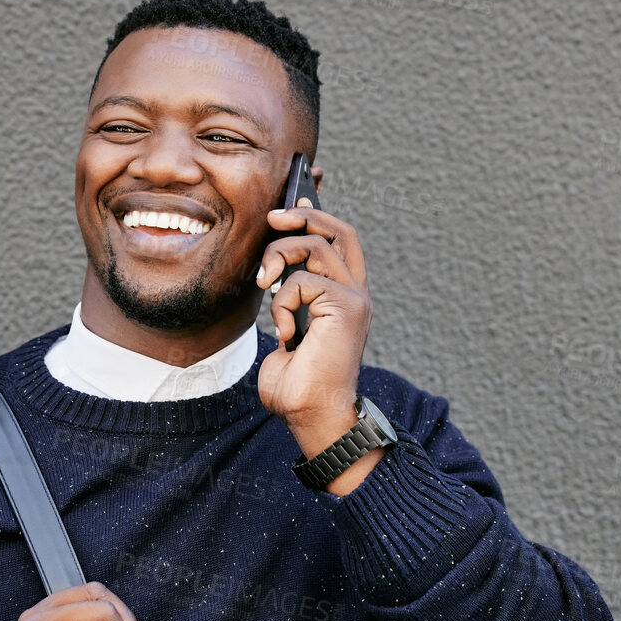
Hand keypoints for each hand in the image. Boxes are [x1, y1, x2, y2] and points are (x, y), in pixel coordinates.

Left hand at [254, 197, 372, 437]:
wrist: (311, 414)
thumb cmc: (297, 384)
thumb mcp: (287, 331)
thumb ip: (288, 301)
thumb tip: (273, 276)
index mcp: (345, 297)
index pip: (339, 242)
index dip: (317, 217)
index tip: (290, 205)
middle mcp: (356, 294)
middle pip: (338, 231)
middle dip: (305, 215)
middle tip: (273, 218)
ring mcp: (354, 299)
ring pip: (315, 248)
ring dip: (280, 258)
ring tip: (264, 283)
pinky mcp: (346, 307)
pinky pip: (302, 282)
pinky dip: (282, 303)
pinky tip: (284, 333)